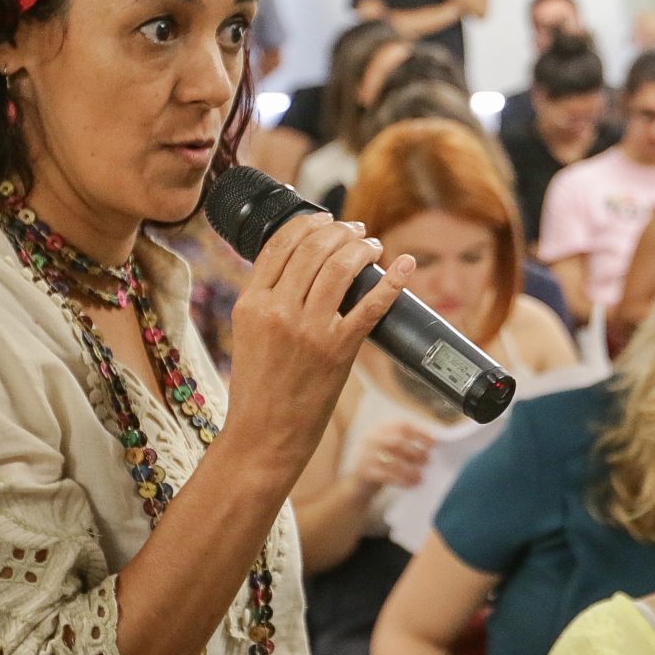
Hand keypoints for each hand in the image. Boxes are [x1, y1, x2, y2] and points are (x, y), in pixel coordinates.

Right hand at [217, 215, 413, 476]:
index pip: (280, 244)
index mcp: (251, 303)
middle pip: (314, 248)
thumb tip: (297, 267)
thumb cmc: (259, 388)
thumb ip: (267, 300)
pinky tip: (405, 265)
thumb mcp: (249, 334)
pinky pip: (371, 305)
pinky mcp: (338, 350)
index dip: (308, 223)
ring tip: (373, 246)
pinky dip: (393, 281)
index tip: (326, 219)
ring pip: (341, 267)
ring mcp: (309, 330)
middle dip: (341, 231)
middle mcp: (278, 310)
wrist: (264, 435)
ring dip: (363, 248)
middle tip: (357, 231)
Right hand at [345, 419, 435, 492]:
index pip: (402, 425)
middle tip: (428, 461)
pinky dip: (401, 480)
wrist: (357, 484)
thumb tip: (432, 446)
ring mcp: (365, 455)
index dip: (420, 433)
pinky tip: (411, 484)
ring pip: (392, 461)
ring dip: (410, 470)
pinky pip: (386, 476)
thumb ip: (406, 445)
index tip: (434, 443)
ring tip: (421, 477)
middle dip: (416, 452)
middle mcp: (371, 438)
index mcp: (379, 428)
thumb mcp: (389, 449)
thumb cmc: (380, 464)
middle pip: (397, 442)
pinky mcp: (364, 472)